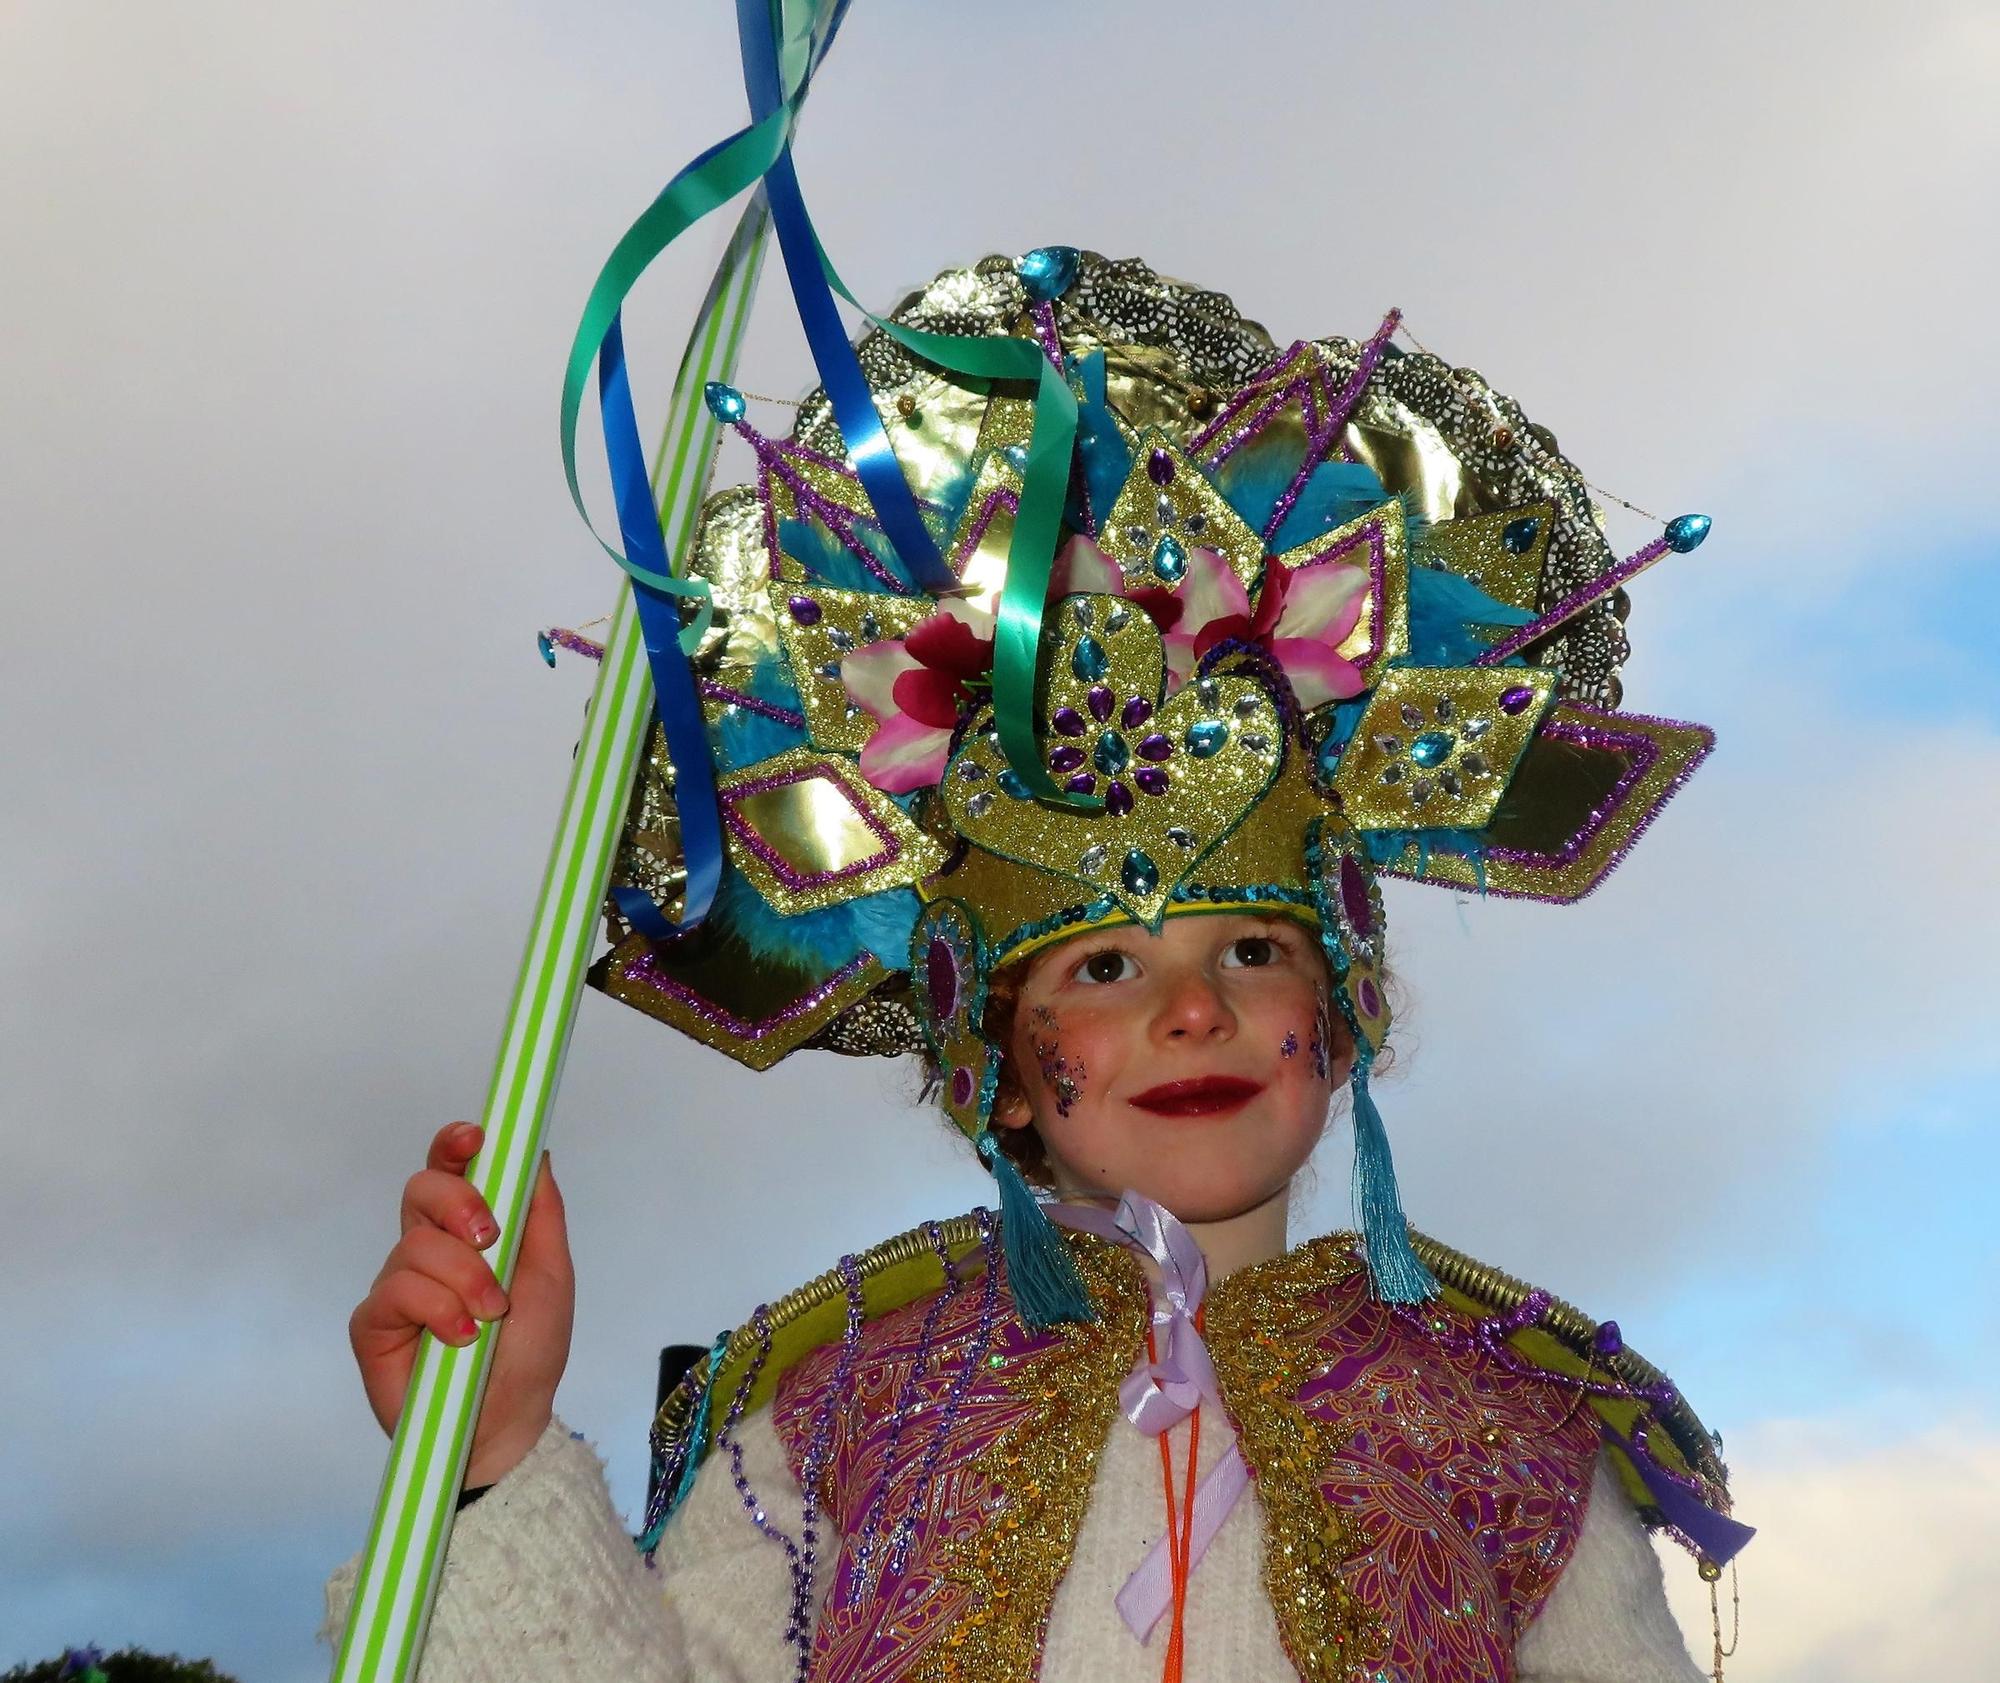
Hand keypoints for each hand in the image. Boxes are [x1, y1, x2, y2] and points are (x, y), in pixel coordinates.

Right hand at [349, 1122, 575, 1487]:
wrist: (510, 1420)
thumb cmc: (531, 1349)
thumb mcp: (552, 1274)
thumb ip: (542, 1212)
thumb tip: (537, 1150)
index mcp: (469, 1229)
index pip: (449, 1170)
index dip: (455, 1145)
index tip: (476, 1137)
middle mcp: (427, 1249)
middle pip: (422, 1189)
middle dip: (459, 1203)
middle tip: (490, 1237)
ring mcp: (397, 1284)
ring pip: (415, 1244)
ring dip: (464, 1278)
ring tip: (490, 1317)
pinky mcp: (374, 1324)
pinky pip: (396, 1292)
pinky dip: (437, 1310)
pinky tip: (460, 1337)